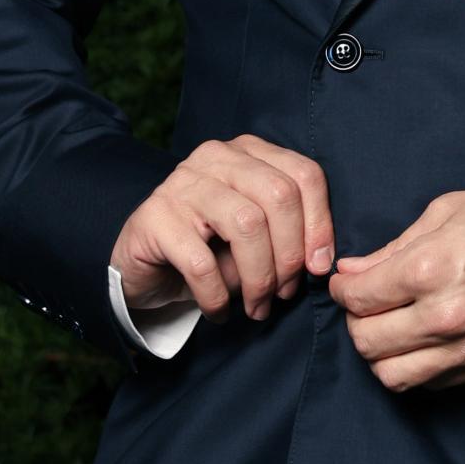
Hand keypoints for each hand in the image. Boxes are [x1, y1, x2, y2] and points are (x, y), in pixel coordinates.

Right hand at [110, 135, 334, 324]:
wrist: (143, 263)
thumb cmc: (209, 247)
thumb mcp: (256, 233)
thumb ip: (289, 233)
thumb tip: (321, 262)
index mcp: (248, 152)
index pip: (304, 174)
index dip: (320, 224)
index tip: (320, 268)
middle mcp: (216, 156)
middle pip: (279, 195)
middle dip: (290, 254)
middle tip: (284, 293)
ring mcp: (181, 183)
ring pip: (246, 224)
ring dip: (259, 278)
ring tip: (256, 307)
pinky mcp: (154, 217)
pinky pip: (201, 263)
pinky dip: (217, 296)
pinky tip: (218, 311)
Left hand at [327, 186, 464, 389]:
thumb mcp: (446, 214)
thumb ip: (393, 248)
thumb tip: (352, 270)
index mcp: (429, 269)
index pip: (358, 298)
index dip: (342, 290)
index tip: (346, 284)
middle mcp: (443, 316)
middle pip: (367, 341)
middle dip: (356, 322)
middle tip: (365, 306)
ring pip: (392, 375)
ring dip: (380, 355)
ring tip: (388, 332)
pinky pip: (429, 384)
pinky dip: (414, 368)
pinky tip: (420, 343)